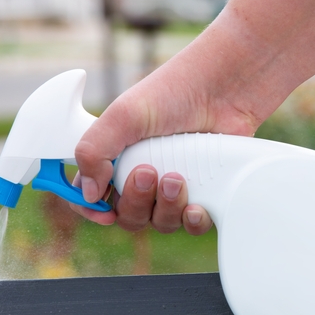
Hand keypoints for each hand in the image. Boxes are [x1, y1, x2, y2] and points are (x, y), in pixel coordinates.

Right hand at [70, 32, 263, 233]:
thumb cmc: (174, 93)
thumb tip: (88, 193)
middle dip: (134, 202)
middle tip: (149, 172)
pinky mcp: (203, 193)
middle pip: (127, 216)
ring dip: (165, 208)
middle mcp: (142, 176)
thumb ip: (94, 151)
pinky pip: (192, 225)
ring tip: (177, 177)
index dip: (91, 209)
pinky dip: (191, 221)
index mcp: (115, 158)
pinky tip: (196, 205)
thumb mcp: (123, 115)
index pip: (90, 196)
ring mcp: (173, 187)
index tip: (103, 210)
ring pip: (159, 222)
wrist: (226, 89)